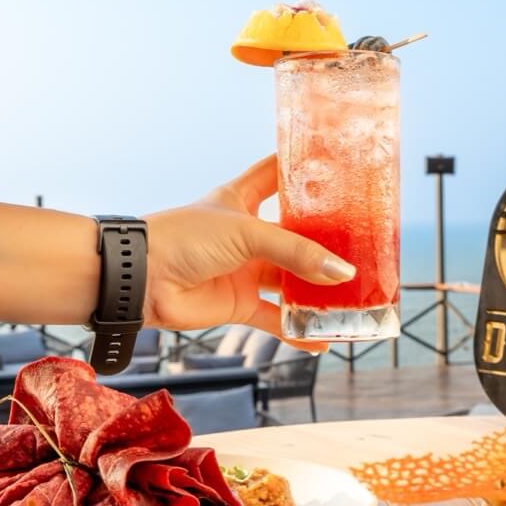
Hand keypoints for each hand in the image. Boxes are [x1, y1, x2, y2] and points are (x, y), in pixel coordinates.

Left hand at [142, 155, 355, 349]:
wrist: (143, 280)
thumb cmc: (184, 238)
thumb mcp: (247, 232)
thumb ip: (295, 251)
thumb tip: (341, 272)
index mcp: (242, 198)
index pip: (277, 174)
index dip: (303, 169)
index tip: (337, 166)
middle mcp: (248, 232)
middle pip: (295, 234)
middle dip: (325, 239)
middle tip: (362, 242)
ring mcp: (245, 268)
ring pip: (290, 279)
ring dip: (317, 288)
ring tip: (353, 294)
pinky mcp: (239, 302)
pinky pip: (275, 318)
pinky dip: (297, 329)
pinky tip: (322, 338)